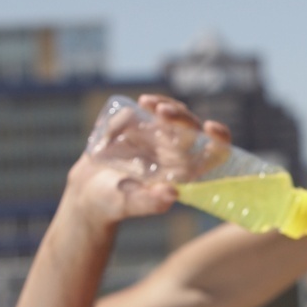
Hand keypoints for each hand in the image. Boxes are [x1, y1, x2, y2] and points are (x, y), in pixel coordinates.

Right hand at [65, 95, 234, 227]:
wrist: (88, 192)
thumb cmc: (113, 204)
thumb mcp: (128, 203)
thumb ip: (149, 202)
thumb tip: (172, 194)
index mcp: (184, 173)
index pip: (213, 154)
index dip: (219, 140)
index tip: (211, 128)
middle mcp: (177, 153)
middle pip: (193, 129)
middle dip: (183, 118)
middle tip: (162, 113)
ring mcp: (160, 136)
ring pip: (176, 115)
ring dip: (167, 106)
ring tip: (148, 104)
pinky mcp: (142, 125)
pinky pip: (155, 108)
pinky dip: (153, 103)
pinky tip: (143, 103)